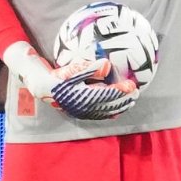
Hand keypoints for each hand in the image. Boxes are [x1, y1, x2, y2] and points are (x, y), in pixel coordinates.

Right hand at [2, 42, 138, 119]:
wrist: (43, 87)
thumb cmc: (60, 75)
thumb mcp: (74, 69)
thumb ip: (91, 68)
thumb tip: (107, 65)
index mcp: (83, 95)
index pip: (108, 94)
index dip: (121, 91)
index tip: (132, 86)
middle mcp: (84, 106)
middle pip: (110, 104)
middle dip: (124, 99)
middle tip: (136, 93)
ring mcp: (82, 111)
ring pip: (106, 111)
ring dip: (119, 106)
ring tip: (131, 101)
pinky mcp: (80, 113)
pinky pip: (99, 114)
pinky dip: (109, 112)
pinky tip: (117, 110)